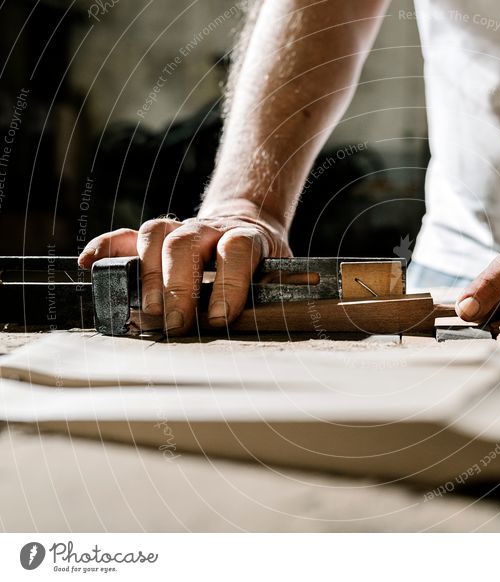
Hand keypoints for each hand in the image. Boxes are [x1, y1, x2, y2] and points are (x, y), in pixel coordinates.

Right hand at [78, 214, 290, 334]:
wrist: (250, 223)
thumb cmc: (264, 262)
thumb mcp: (282, 273)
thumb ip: (276, 292)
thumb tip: (272, 321)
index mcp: (247, 236)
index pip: (236, 249)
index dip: (229, 283)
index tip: (219, 318)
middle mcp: (209, 229)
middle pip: (185, 242)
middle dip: (178, 284)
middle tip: (176, 323)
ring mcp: (180, 229)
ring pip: (154, 234)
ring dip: (146, 272)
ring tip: (147, 310)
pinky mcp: (154, 238)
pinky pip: (124, 237)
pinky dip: (105, 248)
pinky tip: (91, 264)